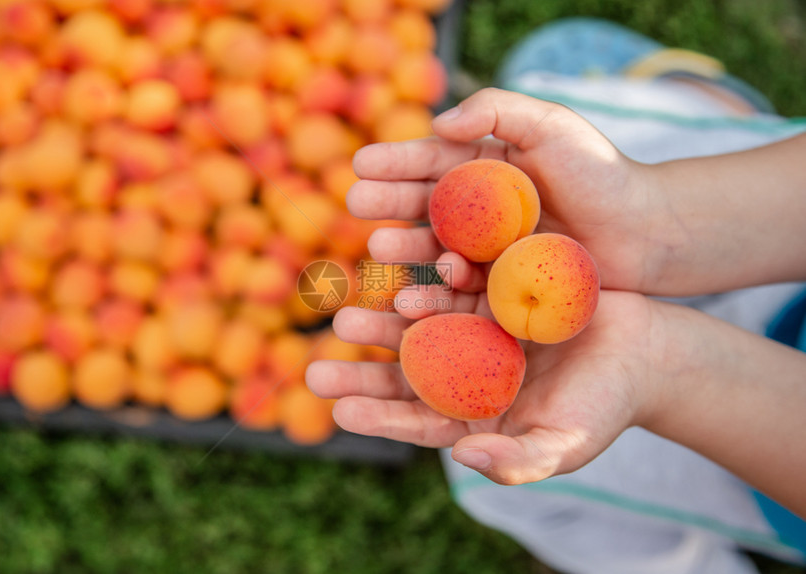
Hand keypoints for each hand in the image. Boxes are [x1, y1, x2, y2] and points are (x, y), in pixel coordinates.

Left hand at [306, 290, 660, 483]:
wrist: (649, 351)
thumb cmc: (607, 406)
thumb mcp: (565, 443)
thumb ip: (517, 461)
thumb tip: (463, 461)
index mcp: (478, 415)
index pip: (418, 421)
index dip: (379, 417)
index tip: (338, 411)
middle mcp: (470, 372)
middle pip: (406, 374)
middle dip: (363, 371)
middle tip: (315, 367)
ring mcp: (480, 330)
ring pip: (421, 326)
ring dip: (385, 322)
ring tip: (347, 315)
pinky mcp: (495, 293)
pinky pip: (455, 286)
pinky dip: (431, 281)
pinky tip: (406, 275)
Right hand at [349, 87, 669, 293]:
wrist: (646, 233)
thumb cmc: (601, 173)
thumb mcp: (552, 125)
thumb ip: (497, 111)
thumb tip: (439, 122)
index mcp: (487, 168)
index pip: (432, 161)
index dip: (395, 163)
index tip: (360, 166)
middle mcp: (481, 212)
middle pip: (424, 206)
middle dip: (387, 204)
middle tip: (354, 206)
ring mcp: (490, 252)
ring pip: (436, 249)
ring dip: (405, 248)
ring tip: (380, 247)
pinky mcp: (501, 289)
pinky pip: (462, 290)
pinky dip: (436, 291)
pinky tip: (412, 291)